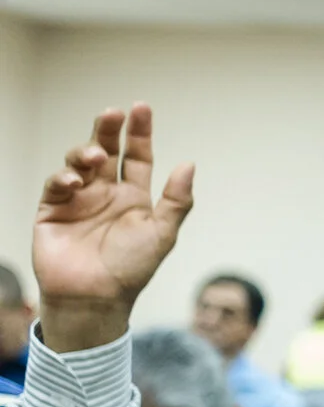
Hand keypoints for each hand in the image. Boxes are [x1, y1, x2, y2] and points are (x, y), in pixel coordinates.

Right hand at [30, 106, 195, 351]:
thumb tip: (189, 163)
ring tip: (95, 156)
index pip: (136, 156)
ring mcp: (78, 200)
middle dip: (107, 130)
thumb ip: (176, 200)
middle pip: (105, 151)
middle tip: (113, 113)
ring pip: (78, 162)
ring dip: (85, 152)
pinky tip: (75, 180)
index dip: (139, 133)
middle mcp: (105, 193)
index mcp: (133, 196)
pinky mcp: (52, 211)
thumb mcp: (162, 233)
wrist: (95, 299)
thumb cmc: (132, 269)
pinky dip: (63, 177)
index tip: (141, 108)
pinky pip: (55, 185)